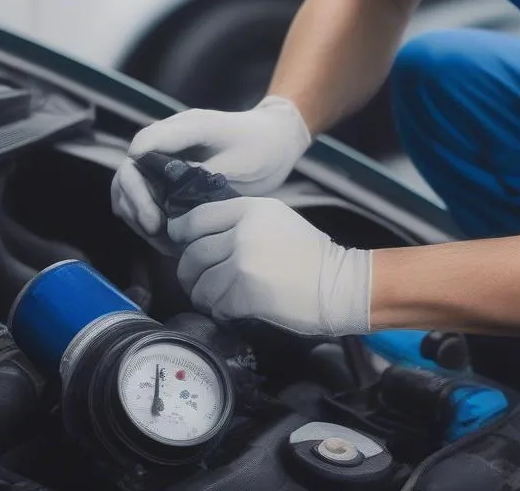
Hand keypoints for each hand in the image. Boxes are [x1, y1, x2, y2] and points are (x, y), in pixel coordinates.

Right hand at [111, 96, 310, 239]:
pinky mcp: (170, 177)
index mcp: (180, 129)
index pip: (139, 152)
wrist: (275, 141)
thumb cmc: (259, 145)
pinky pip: (146, 198)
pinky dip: (149, 219)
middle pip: (128, 173)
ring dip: (139, 216)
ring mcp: (165, 159)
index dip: (136, 187)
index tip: (154, 220)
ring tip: (164, 240)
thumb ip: (199, 172)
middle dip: (135, 205)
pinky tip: (169, 239)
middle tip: (156, 232)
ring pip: (130, 188)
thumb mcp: (235, 157)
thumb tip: (167, 194)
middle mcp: (166, 142)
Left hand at [167, 197, 371, 336]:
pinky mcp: (245, 292)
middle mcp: (242, 231)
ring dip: (203, 295)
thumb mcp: (277, 220)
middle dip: (190, 271)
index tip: (179, 242)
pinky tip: (231, 311)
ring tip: (216, 299)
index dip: (181, 232)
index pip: (197, 217)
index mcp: (250, 209)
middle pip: (193, 252)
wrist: (340, 285)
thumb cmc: (312, 256)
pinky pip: (215, 303)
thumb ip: (241, 221)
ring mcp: (243, 262)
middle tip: (196, 280)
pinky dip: (219, 311)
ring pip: (200, 282)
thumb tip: (202, 233)